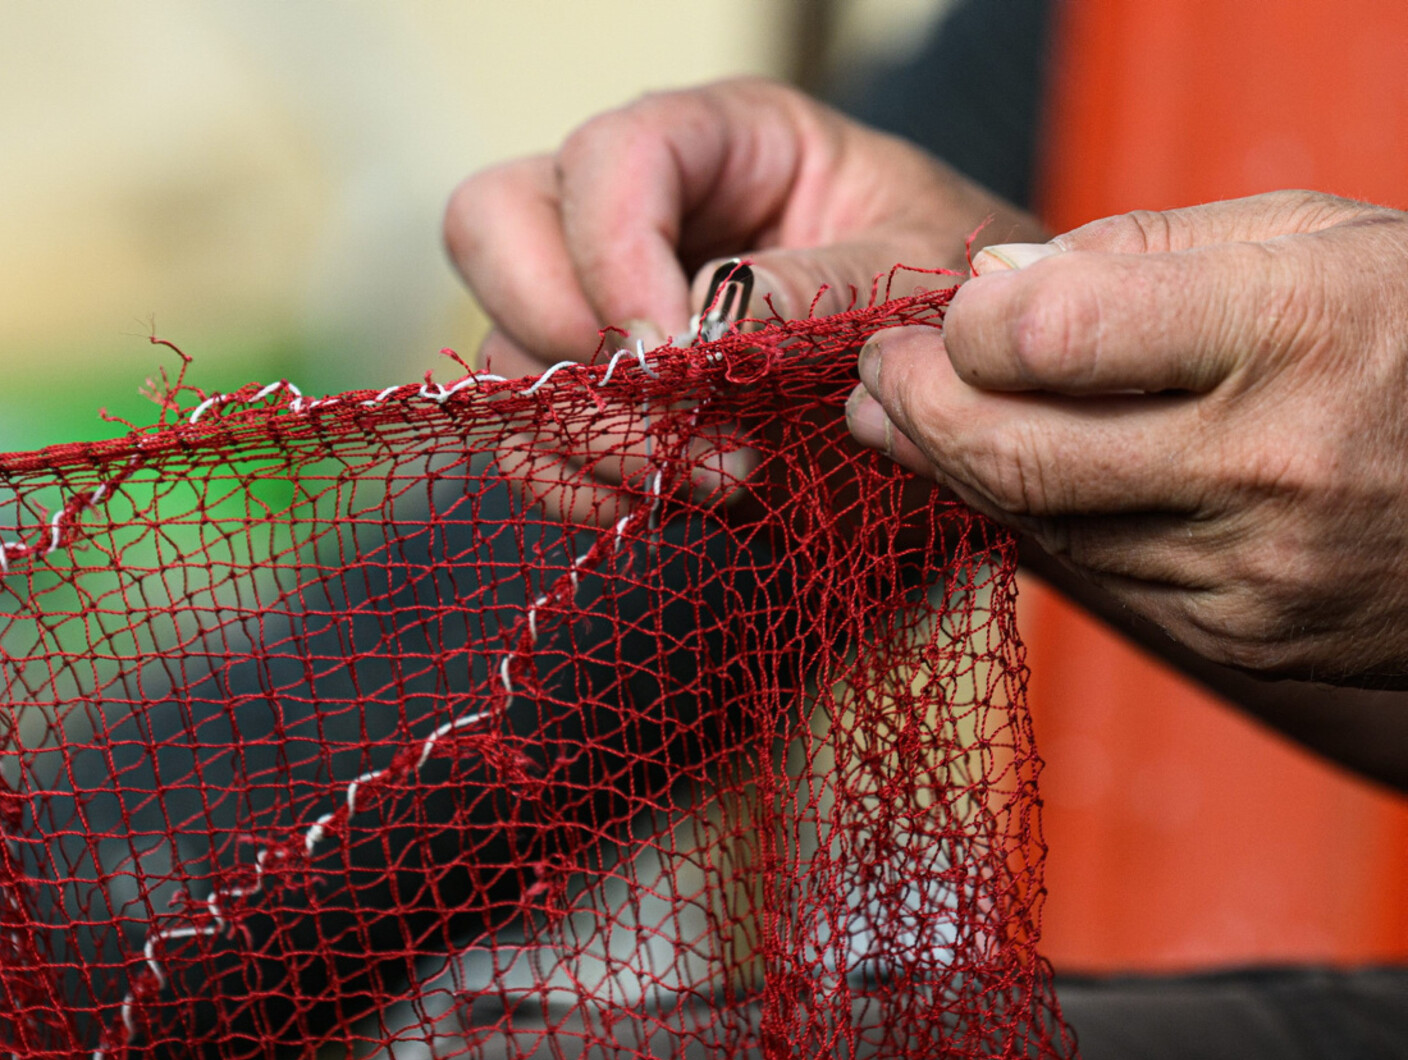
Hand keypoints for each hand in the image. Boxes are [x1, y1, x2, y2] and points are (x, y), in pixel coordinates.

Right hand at [442, 77, 1041, 520]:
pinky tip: (654, 502)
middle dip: (558, 331)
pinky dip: (570, 484)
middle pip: (494, 223)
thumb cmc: (962, 320)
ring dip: (580, 428)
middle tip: (661, 412)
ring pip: (497, 344)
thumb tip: (704, 320)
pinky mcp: (598, 405)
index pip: (610, 157)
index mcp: (725, 142)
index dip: (613, 252)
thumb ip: (821, 291)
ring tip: (701, 477)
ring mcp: (601, 310)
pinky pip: (521, 441)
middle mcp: (638, 213)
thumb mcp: (925, 282)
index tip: (674, 356)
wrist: (979, 415)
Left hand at [848, 191, 1407, 684]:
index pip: (1047, 340)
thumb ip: (1139, 253)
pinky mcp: (1249, 637)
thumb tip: (990, 290)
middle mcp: (1272, 465)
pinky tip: (1013, 475)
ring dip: (954, 470)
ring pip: (1043, 525)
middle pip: (1014, 454)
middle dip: (912, 410)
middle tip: (873, 375)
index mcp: (1294, 331)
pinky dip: (1040, 521)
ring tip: (910, 419)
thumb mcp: (1317, 237)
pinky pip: (1099, 576)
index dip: (962, 328)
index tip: (942, 313)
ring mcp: (1259, 571)